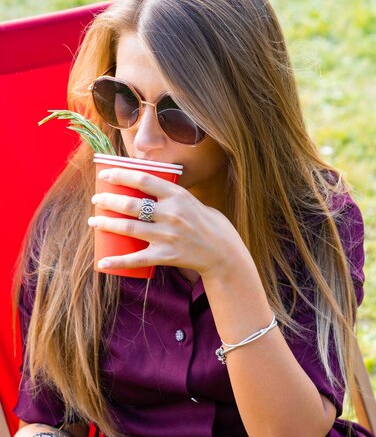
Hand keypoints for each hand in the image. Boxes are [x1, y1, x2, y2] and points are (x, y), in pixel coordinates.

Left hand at [88, 168, 246, 277]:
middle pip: (131, 205)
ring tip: (93, 221)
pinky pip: (136, 259)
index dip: (120, 175)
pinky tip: (102, 262)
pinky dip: (117, 261)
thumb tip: (139, 182)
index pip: (143, 179)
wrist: (222, 250)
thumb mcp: (189, 199)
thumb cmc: (203, 221)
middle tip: (96, 200)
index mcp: (177, 195)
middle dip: (108, 200)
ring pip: (129, 228)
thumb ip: (167, 193)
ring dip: (106, 224)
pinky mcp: (166, 256)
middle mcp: (172, 214)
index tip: (103, 175)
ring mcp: (168, 236)